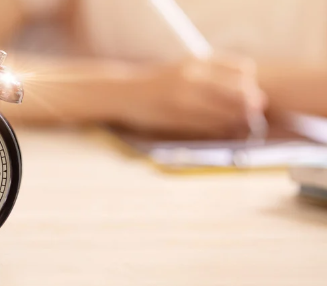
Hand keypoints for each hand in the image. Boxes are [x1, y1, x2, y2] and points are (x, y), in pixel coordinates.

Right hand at [116, 53, 266, 138]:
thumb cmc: (159, 82)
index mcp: (198, 61)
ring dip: (239, 121)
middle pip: (240, 92)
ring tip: (240, 126)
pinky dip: (222, 130)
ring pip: (228, 112)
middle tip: (252, 114)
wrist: (125, 93)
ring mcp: (185, 98)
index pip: (243, 69)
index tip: (247, 92)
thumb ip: (212, 73)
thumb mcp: (185, 67)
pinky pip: (210, 126)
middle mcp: (193, 76)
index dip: (250, 83)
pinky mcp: (177, 118)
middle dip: (250, 105)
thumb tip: (247, 88)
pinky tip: (222, 131)